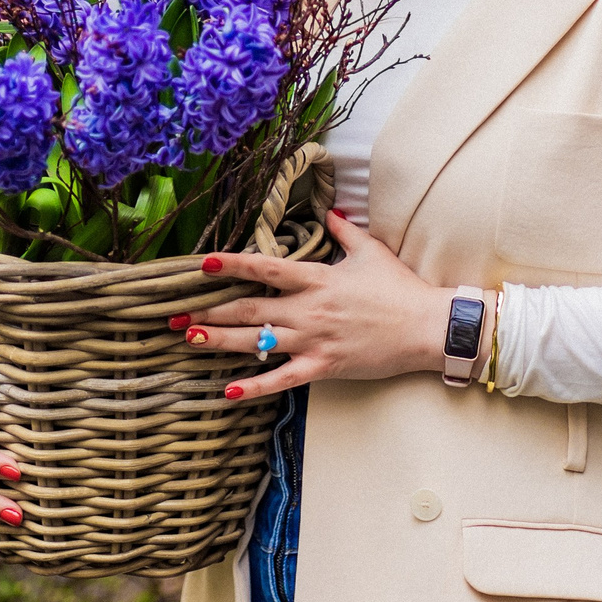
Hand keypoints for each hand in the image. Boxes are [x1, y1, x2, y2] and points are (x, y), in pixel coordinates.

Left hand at [181, 209, 456, 402]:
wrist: (428, 327)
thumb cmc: (400, 288)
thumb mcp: (370, 251)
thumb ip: (343, 231)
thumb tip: (330, 211)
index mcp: (316, 278)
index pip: (264, 267)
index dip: (231, 265)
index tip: (201, 264)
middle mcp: (308, 308)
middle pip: (248, 309)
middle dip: (208, 311)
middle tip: (174, 315)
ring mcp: (314, 339)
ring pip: (257, 341)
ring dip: (219, 341)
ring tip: (188, 339)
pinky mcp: (324, 366)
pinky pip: (283, 378)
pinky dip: (254, 386)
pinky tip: (227, 391)